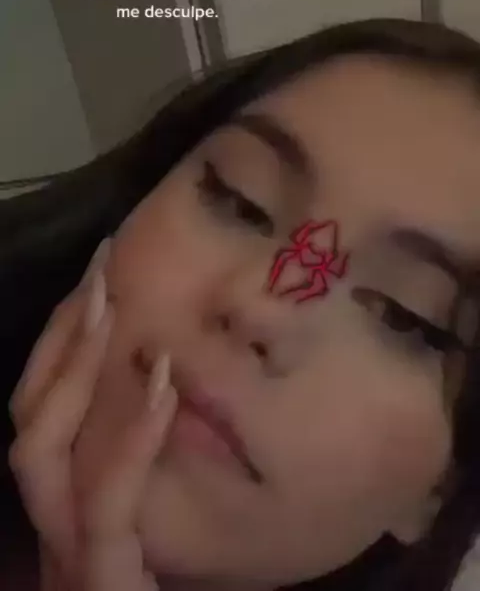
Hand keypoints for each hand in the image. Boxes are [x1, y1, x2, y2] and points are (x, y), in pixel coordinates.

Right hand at [9, 239, 177, 590]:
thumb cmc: (169, 588)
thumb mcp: (166, 524)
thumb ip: (150, 466)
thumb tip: (177, 379)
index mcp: (66, 513)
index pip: (43, 419)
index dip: (62, 350)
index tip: (99, 286)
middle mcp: (50, 532)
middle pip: (29, 421)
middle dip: (59, 341)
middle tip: (99, 271)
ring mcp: (64, 558)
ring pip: (40, 456)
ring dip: (75, 373)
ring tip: (113, 308)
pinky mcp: (96, 582)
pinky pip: (103, 506)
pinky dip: (129, 439)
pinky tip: (165, 385)